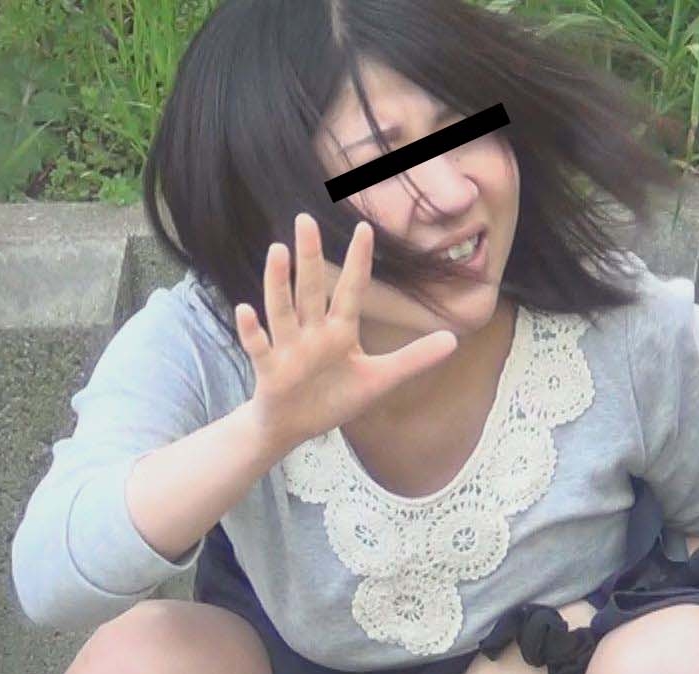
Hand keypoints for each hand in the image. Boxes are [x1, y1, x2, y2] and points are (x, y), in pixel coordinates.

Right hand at [236, 213, 460, 451]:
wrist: (293, 428)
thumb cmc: (333, 399)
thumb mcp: (379, 380)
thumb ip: (413, 359)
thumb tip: (453, 340)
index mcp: (340, 332)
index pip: (351, 291)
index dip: (359, 262)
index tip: (365, 228)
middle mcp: (312, 333)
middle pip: (312, 290)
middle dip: (310, 257)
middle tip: (305, 219)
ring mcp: (288, 349)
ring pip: (283, 310)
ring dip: (279, 282)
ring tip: (277, 250)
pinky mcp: (270, 370)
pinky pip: (259, 347)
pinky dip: (251, 330)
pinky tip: (245, 309)